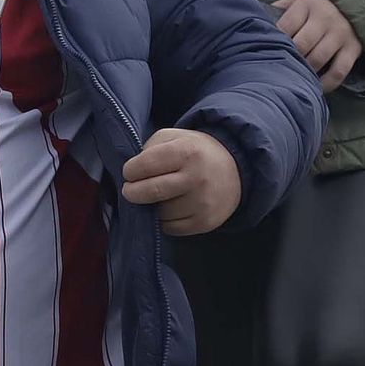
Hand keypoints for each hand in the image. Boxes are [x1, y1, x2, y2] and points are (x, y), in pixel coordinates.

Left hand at [122, 127, 242, 236]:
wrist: (235, 169)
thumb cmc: (195, 151)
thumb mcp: (174, 137)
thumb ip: (150, 148)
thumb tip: (132, 174)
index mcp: (186, 152)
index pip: (145, 165)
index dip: (130, 171)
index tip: (129, 173)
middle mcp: (196, 178)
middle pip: (151, 191)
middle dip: (132, 192)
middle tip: (130, 190)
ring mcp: (202, 203)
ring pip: (160, 212)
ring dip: (151, 207)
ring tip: (157, 197)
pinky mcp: (205, 222)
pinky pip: (171, 228)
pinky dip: (164, 220)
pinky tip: (170, 207)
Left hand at [273, 0, 363, 91]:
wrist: (352, 5)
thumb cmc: (314, 8)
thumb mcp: (298, 1)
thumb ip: (279, 10)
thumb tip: (254, 24)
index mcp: (308, 3)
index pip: (286, 25)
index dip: (275, 40)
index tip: (266, 50)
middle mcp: (325, 17)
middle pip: (301, 44)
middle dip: (289, 58)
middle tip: (279, 67)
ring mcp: (341, 34)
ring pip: (318, 59)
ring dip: (304, 71)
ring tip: (294, 77)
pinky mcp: (353, 49)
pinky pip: (338, 71)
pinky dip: (326, 83)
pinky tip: (315, 87)